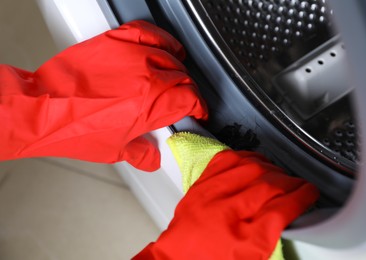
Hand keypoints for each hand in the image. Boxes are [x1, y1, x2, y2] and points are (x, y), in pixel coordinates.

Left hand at [0, 20, 206, 170]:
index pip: (191, 100)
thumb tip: (153, 158)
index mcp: (152, 106)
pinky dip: (162, 38)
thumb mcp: (115, 151)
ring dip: (179, 67)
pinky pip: (148, 33)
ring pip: (171, 56)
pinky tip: (166, 46)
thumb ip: (143, 155)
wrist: (44, 110)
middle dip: (188, 92)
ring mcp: (133, 57)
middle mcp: (148, 79)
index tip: (197, 111)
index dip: (199, 107)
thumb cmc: (75, 129)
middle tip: (184, 99)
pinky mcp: (116, 43)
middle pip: (184, 79)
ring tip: (179, 72)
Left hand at [134, 150, 318, 258]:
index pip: (282, 208)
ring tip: (278, 174)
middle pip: (268, 184)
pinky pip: (226, 160)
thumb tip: (288, 211)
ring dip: (270, 168)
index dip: (302, 197)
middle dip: (289, 182)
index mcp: (245, 240)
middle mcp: (227, 213)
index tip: (310, 192)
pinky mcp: (200, 185)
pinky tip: (254, 161)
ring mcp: (210, 195)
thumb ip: (272, 232)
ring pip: (249, 167)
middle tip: (297, 185)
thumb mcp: (252, 257)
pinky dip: (244, 157)